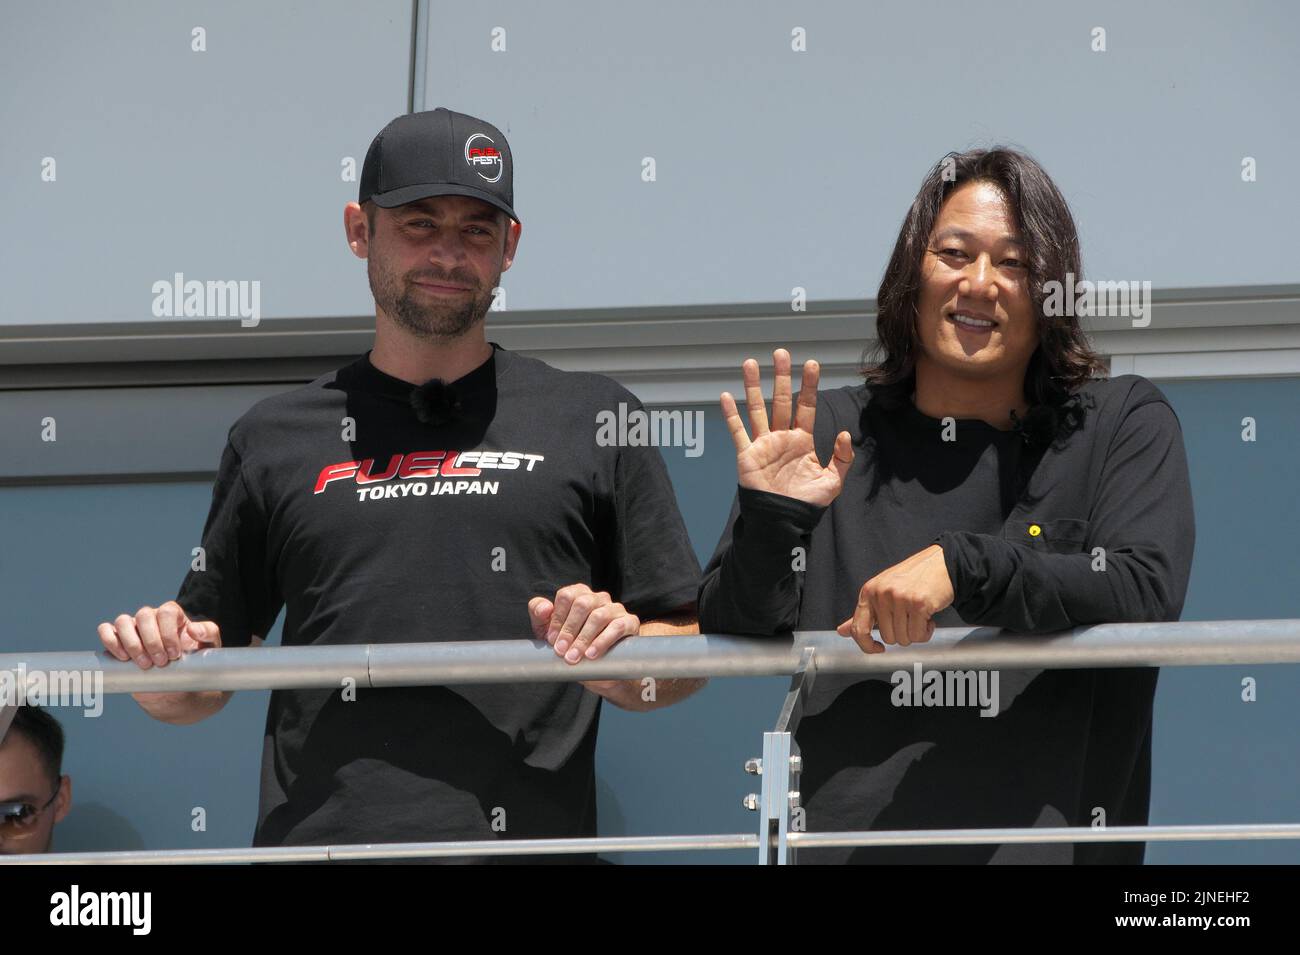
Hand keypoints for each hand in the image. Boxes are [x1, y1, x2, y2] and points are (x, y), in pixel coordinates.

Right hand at [98, 601, 220, 668]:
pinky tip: (124, 658)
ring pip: (122, 621)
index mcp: (172, 615)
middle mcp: (151, 618)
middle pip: (144, 615)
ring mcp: (132, 628)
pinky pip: (105, 630)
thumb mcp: (210, 646)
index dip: (168, 632)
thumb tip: (194, 628)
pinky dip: (110, 641)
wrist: (178, 687)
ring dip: (131, 643)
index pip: (166, 611)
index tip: (174, 655)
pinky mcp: (117, 641)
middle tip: (160, 662)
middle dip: (151, 641)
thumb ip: (209, 633)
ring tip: (144, 664)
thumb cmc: (194, 662)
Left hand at [528, 584, 639, 668]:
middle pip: (582, 604)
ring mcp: (615, 608)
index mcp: (579, 595)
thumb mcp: (550, 631)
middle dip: (569, 629)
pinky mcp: (630, 622)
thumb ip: (539, 615)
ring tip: (574, 657)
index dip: (557, 618)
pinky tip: (592, 654)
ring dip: (584, 638)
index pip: (566, 596)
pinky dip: (603, 641)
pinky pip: (618, 627)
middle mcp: (598, 597)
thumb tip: (544, 607)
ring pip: (599, 615)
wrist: (599, 669)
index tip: (552, 639)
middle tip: (561, 651)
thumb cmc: (572, 645)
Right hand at [722, 348, 853, 506]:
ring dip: (753, 387)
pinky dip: (730, 415)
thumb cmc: (806, 504)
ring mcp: (762, 444)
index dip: (809, 386)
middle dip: (781, 377)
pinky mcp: (746, 455)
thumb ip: (841, 458)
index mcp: (802, 441)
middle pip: (780, 400)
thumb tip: (843, 433)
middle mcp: (781, 437)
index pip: (806, 407)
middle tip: (781, 353)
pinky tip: (725, 396)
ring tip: (750, 363)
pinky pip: (737, 431)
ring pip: (757, 409)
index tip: (812, 364)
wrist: (782, 523)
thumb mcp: (832, 482)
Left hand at [836, 545, 954, 653]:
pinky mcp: (919, 603)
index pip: (859, 629)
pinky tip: (929, 618)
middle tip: (910, 618)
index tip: (878, 649)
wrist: (940, 564)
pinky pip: (919, 635)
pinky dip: (926, 632)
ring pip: (904, 639)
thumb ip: (865, 614)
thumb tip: (842, 631)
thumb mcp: (882, 591)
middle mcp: (881, 594)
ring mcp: (899, 598)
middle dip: (902, 634)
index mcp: (869, 592)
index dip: (867, 645)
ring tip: (920, 616)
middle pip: (888, 638)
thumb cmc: (912, 578)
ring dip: (916, 633)